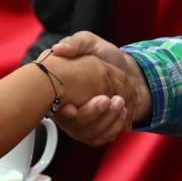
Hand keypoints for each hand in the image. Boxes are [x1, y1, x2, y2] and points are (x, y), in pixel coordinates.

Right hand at [50, 31, 149, 145]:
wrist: (124, 69)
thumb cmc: (102, 54)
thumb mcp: (88, 42)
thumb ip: (75, 43)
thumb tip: (58, 48)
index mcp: (60, 90)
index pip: (56, 106)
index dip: (61, 111)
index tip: (70, 110)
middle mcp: (67, 109)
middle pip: (74, 124)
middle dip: (92, 114)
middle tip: (108, 100)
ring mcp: (80, 122)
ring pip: (89, 133)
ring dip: (107, 120)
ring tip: (121, 104)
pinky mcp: (95, 129)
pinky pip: (101, 137)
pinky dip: (115, 127)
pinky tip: (125, 116)